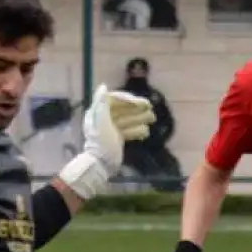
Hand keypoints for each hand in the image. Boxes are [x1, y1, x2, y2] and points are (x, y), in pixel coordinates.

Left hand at [59, 84, 156, 199]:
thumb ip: (101, 103)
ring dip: (140, 118)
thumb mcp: (101, 121)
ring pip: (127, 120)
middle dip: (137, 108)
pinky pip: (128, 131)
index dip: (128, 99)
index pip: (114, 99)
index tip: (141, 103)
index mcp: (98, 112)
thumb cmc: (101, 142)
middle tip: (151, 109)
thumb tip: (103, 87)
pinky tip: (146, 132)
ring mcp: (111, 129)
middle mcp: (104, 118)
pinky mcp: (117, 139)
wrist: (101, 164)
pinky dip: (137, 131)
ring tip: (153, 119)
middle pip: (122, 109)